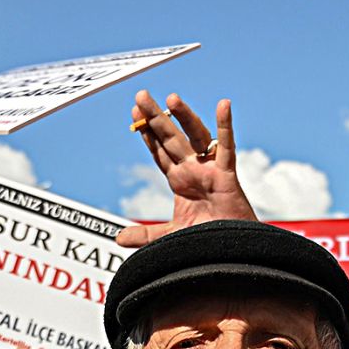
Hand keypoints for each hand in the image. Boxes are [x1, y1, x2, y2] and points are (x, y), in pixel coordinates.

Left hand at [115, 92, 255, 247]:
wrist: (229, 252)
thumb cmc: (207, 241)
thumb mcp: (171, 236)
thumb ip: (146, 235)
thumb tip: (119, 239)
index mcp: (180, 181)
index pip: (159, 152)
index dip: (147, 133)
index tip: (134, 113)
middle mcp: (193, 171)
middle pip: (170, 138)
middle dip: (155, 117)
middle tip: (141, 95)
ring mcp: (210, 171)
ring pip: (195, 137)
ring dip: (184, 117)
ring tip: (170, 98)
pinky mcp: (227, 176)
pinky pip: (227, 148)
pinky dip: (226, 126)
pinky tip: (223, 105)